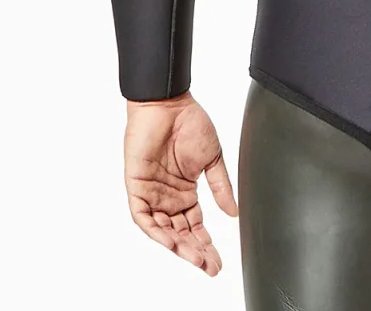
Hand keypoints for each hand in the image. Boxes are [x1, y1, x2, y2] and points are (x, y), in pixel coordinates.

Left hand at [123, 91, 237, 275]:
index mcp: (186, 190)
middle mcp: (168, 196)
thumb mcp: (213, 158)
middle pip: (181, 232)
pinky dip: (156, 231)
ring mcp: (152, 193)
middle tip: (210, 266)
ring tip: (196, 258)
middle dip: (196, 251)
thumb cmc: (190, 122)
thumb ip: (221, 187)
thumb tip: (233, 212)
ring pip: (163, 230)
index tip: (218, 260)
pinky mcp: (137, 187)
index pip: (196, 225)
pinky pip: (144, 217)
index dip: (206, 243)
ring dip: (179, 246)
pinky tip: (172, 241)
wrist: (169, 104)